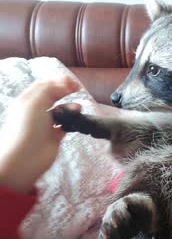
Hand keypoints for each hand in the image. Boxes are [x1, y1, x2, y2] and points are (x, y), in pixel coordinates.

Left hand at [0, 77, 79, 193]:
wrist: (26, 157)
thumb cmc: (27, 127)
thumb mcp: (36, 101)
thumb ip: (51, 89)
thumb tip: (66, 84)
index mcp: (28, 100)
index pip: (44, 85)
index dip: (58, 81)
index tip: (72, 82)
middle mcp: (36, 110)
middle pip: (53, 95)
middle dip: (66, 91)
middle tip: (78, 89)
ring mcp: (45, 123)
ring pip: (62, 109)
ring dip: (71, 106)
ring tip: (78, 108)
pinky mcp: (55, 135)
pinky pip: (66, 124)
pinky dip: (73, 120)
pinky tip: (77, 119)